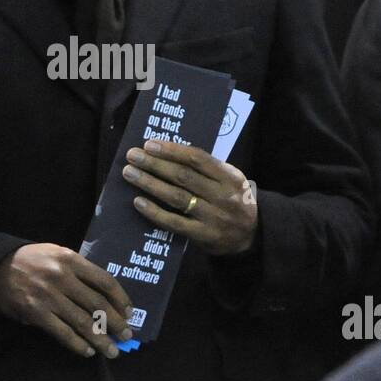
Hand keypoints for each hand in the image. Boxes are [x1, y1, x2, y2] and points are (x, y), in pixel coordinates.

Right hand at [0, 244, 134, 358]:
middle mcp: (62, 277)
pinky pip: (62, 332)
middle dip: (116, 323)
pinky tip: (87, 351)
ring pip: (83, 322)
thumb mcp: (57, 254)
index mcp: (71, 259)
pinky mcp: (36, 313)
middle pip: (98, 304)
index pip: (105, 281)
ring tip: (111, 351)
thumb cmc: (32, 260)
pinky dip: (77, 344)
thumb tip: (104, 296)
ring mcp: (48, 296)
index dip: (121, 299)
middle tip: (127, 336)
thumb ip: (79, 271)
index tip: (130, 313)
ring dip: (101, 339)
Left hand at [122, 140, 257, 255]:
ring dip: (149, 183)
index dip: (172, 150)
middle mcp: (222, 196)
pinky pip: (174, 223)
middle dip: (155, 164)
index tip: (150, 144)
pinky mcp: (202, 236)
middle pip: (183, 176)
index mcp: (230, 177)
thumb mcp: (231, 180)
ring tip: (130, 173)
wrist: (251, 236)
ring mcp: (213, 218)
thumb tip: (169, 152)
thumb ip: (207, 168)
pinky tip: (138, 202)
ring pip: (176, 197)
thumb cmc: (234, 201)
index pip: (197, 158)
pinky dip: (154, 212)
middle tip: (133, 156)